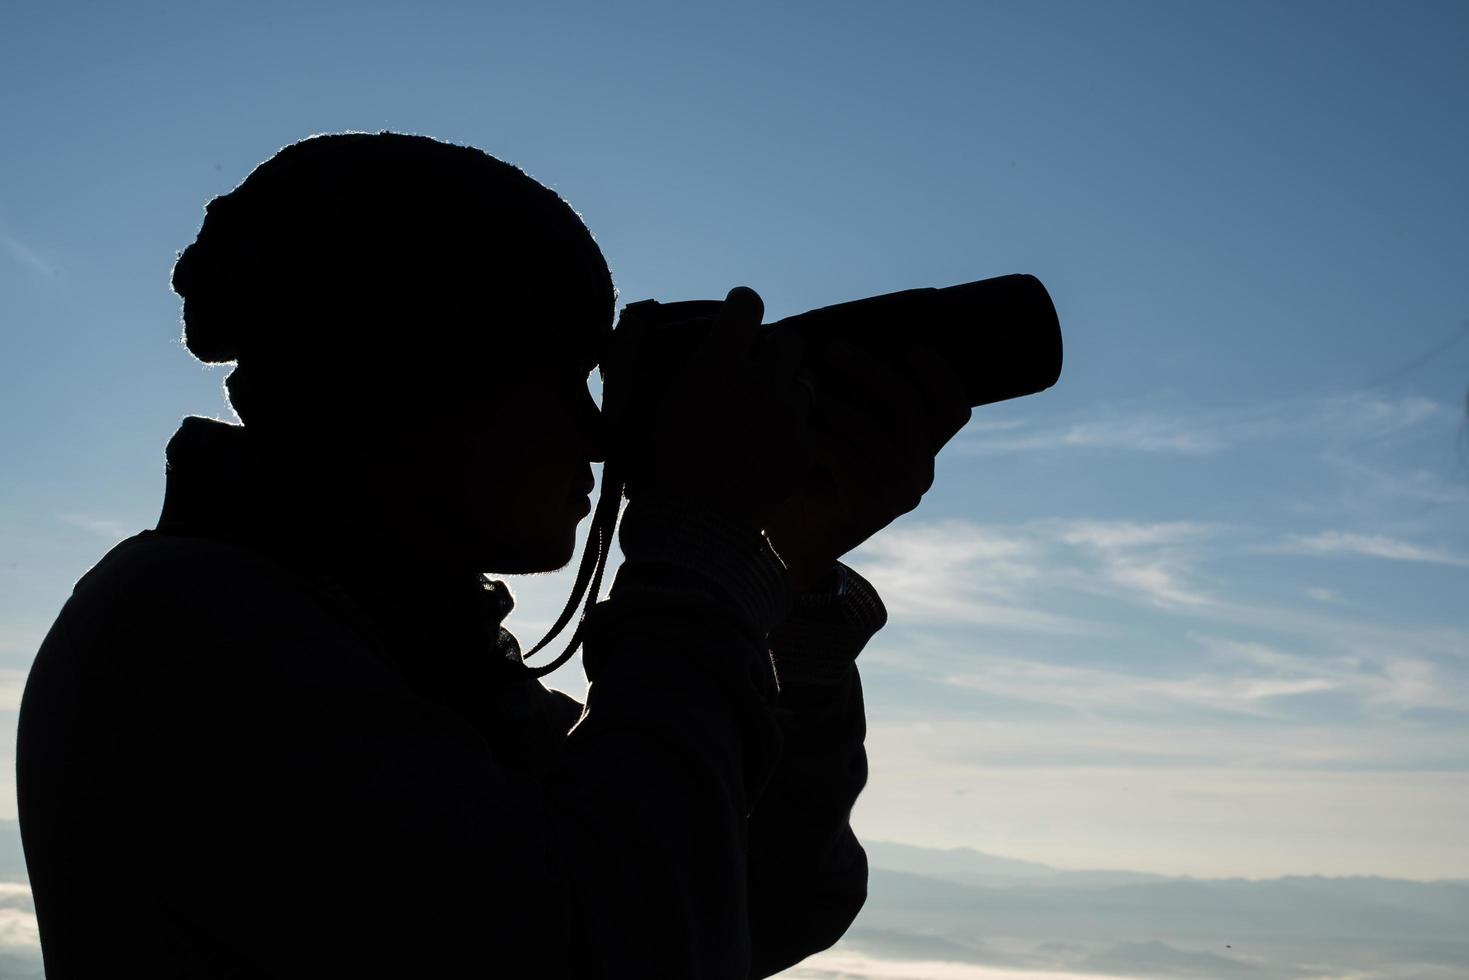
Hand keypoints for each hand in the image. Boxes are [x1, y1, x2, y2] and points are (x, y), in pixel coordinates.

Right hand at [639, 287, 816, 531]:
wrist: (691, 536)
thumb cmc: (652, 473)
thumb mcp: (637, 414)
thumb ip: (648, 367)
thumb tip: (641, 328)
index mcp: (716, 365)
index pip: (747, 306)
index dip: (741, 308)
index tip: (736, 320)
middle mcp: (760, 384)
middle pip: (788, 341)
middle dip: (772, 350)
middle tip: (754, 371)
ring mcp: (788, 419)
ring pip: (802, 385)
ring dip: (785, 393)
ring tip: (762, 417)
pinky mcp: (804, 454)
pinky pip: (807, 430)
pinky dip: (792, 436)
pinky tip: (769, 454)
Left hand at [764, 341, 970, 588]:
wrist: (786, 539)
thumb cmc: (807, 474)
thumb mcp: (838, 430)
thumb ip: (855, 395)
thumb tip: (843, 337)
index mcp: (920, 452)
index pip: (954, 411)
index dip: (940, 375)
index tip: (910, 348)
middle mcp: (918, 475)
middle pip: (910, 409)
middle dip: (871, 372)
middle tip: (833, 350)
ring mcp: (897, 495)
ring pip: (876, 431)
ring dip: (836, 404)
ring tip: (801, 388)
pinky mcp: (869, 508)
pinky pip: (850, 458)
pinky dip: (820, 435)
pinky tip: (797, 426)